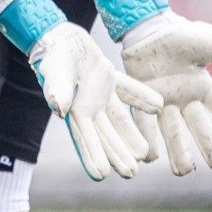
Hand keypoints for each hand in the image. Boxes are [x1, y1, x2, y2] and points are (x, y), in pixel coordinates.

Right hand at [28, 22, 163, 180]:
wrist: (60, 36)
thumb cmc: (53, 55)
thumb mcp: (54, 72)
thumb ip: (57, 90)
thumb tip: (58, 109)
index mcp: (73, 110)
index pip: (84, 137)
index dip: (92, 155)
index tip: (101, 175)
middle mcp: (89, 107)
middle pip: (105, 134)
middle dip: (117, 153)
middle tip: (131, 173)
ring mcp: (101, 94)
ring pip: (119, 119)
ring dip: (131, 134)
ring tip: (146, 154)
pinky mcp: (110, 78)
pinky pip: (129, 91)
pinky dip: (142, 98)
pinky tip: (158, 107)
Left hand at [120, 13, 211, 175]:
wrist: (145, 28)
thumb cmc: (178, 34)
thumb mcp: (210, 41)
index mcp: (205, 90)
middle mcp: (186, 103)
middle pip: (204, 135)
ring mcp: (164, 106)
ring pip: (175, 140)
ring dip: (180, 157)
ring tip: (183, 170)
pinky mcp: (141, 105)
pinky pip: (145, 129)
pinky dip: (149, 144)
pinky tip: (150, 156)